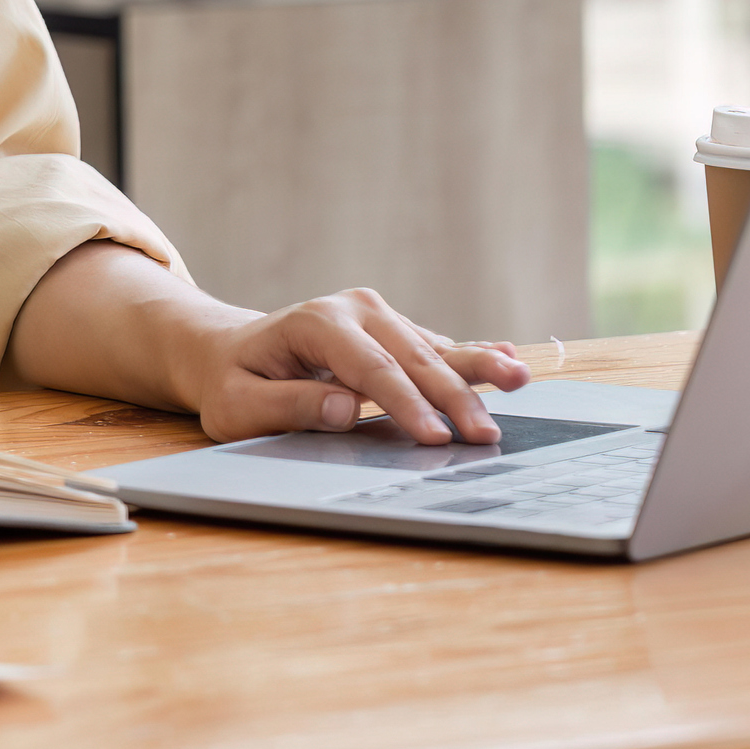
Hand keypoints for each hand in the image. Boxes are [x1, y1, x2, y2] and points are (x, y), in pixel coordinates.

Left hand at [171, 287, 532, 446]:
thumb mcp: (238, 406)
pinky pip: (436, 346)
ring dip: (476, 372)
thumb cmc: (233, 383)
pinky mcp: (393, 329)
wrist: (230, 352)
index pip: (371, 369)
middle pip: (412, 358)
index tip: (436, 439)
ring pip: (433, 348)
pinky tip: (509, 358)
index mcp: (314, 323)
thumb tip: (345, 409)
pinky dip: (473, 355)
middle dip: (452, 398)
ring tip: (519, 378)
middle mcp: (353, 309)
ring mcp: (377, 314)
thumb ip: (289, 405)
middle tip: (486, 435)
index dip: (407, 405)